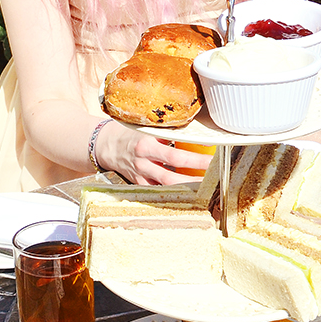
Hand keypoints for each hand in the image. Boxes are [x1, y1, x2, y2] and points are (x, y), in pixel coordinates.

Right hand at [94, 122, 212, 184]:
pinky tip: (188, 194)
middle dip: (195, 178)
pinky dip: (171, 192)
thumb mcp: (146, 128)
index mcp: (146, 146)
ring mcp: (140, 176)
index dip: (195, 158)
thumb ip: (167, 131)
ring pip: (165, 187)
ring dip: (186, 189)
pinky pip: (156, 191)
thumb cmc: (129, 133)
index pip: (176, 154)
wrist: (105, 145)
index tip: (213, 157)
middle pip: (172, 175)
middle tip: (215, 176)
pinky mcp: (138, 184)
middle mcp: (143, 163)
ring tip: (206, 188)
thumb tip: (193, 131)